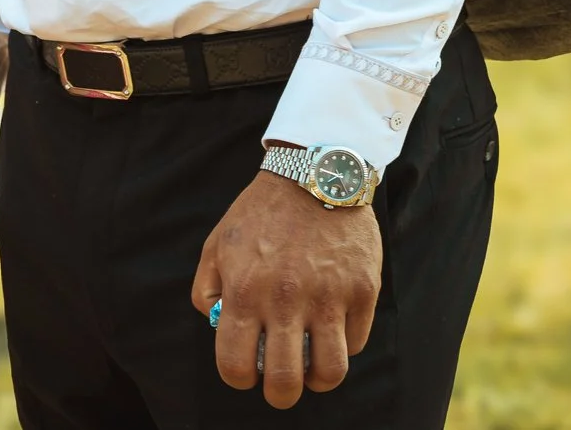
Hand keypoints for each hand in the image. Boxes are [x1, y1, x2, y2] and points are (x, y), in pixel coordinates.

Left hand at [189, 168, 382, 409]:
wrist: (314, 175)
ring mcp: (328, 298)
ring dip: (318, 379)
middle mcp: (286, 300)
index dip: (239, 379)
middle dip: (280, 395)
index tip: (246, 373)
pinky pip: (356, 343)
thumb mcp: (217, 244)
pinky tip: (333, 326)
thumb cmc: (260, 214)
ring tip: (312, 366)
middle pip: (285, 382)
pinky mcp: (363, 291)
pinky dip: (344, 344)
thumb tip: (216, 328)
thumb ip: (207, 288)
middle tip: (281, 386)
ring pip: (330, 373)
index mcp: (244, 291)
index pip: (235, 364)